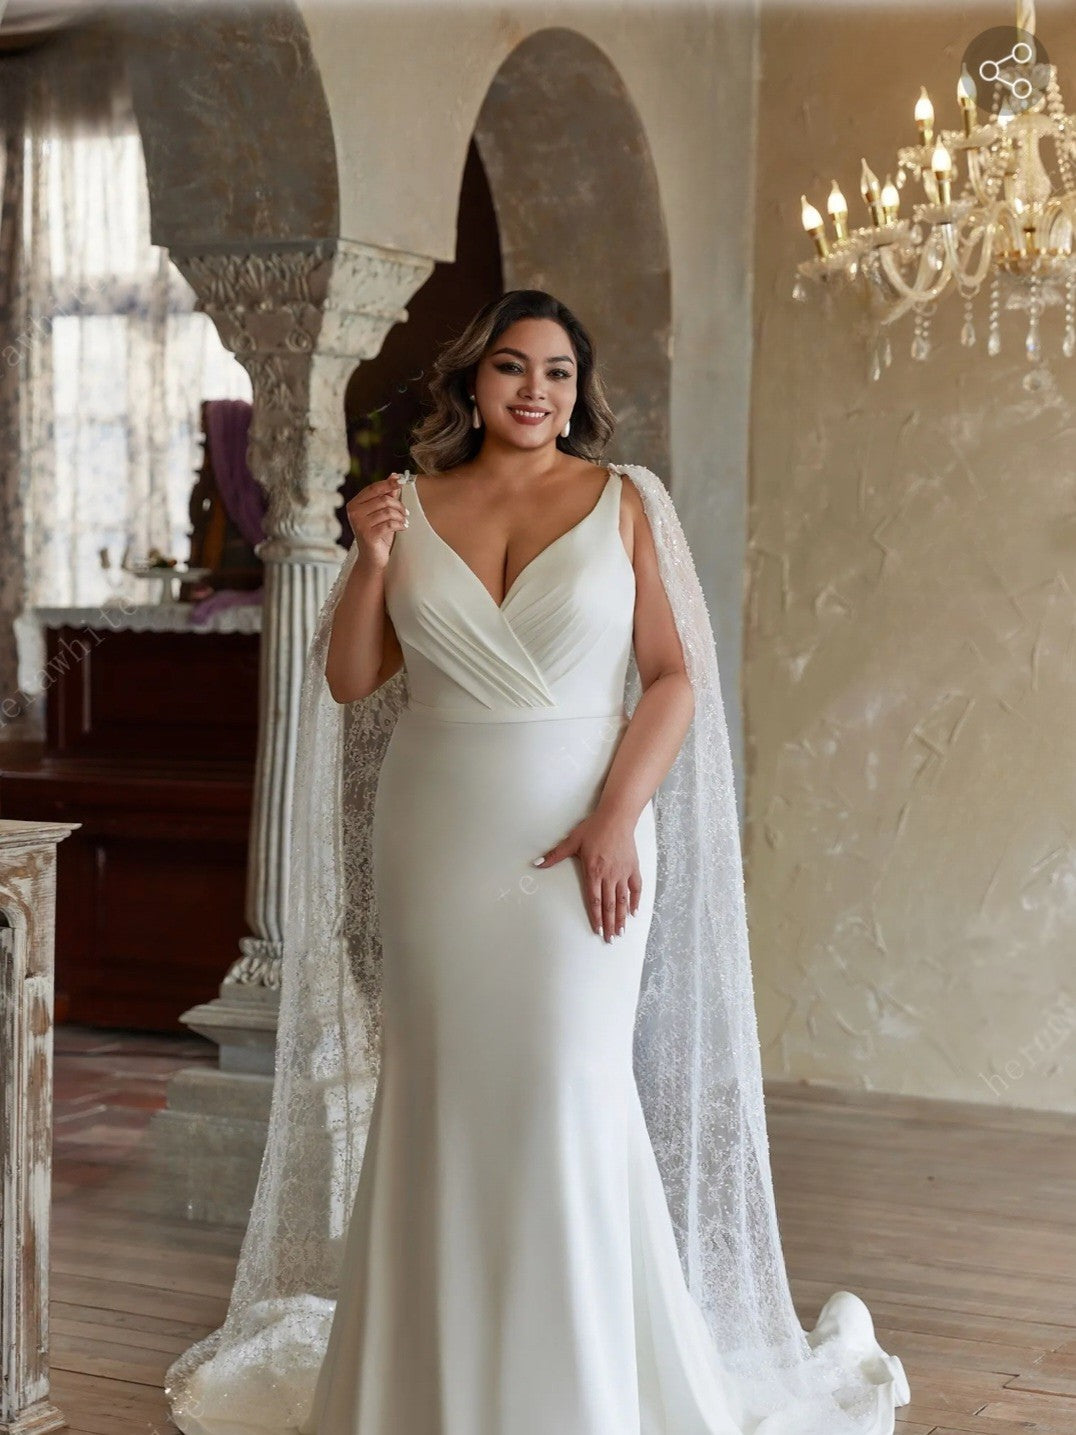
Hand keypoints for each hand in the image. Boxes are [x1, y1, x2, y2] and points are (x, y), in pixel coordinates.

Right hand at [345, 474, 408, 568]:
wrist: (372, 559)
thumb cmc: (378, 534)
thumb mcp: (382, 513)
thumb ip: (386, 494)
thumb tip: (394, 475)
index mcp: (354, 504)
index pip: (373, 488)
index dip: (388, 483)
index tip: (401, 481)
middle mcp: (354, 513)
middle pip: (383, 499)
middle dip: (398, 505)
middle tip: (406, 513)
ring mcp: (359, 524)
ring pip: (387, 511)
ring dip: (400, 516)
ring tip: (404, 521)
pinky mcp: (368, 535)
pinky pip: (389, 524)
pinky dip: (399, 525)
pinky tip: (403, 527)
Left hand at [534, 807, 640, 941]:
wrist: (616, 817)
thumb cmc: (593, 828)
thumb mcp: (572, 841)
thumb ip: (555, 855)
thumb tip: (537, 863)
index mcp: (593, 872)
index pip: (594, 900)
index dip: (596, 917)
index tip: (596, 930)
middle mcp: (609, 876)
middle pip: (609, 905)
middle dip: (609, 924)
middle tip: (610, 939)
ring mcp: (622, 873)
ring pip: (623, 900)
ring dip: (621, 917)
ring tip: (621, 932)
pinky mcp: (633, 868)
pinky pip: (636, 888)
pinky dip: (636, 901)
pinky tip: (634, 913)